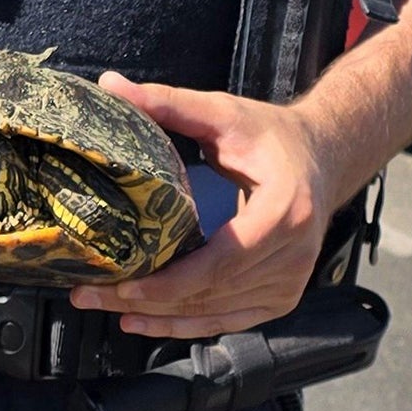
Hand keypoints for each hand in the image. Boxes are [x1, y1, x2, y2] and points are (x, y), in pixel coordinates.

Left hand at [69, 72, 331, 338]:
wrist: (323, 158)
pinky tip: (142, 321)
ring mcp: (291, 283)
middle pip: (211, 293)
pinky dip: (184, 325)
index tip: (121, 285)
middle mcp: (293, 256)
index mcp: (284, 212)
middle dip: (146, 301)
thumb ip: (167, 102)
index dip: (170, 281)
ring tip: (104, 307)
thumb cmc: (270, 135)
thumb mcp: (222, 113)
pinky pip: (229, 320)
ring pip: (215, 313)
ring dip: (158, 318)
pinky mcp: (283, 298)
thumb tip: (109, 84)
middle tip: (88, 296)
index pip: (222, 261)